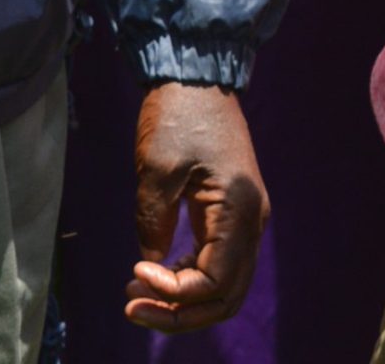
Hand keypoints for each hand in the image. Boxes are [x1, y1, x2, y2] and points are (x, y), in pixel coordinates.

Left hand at [124, 82, 266, 333]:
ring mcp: (244, 216)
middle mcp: (251, 220)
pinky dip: (187, 278)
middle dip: (180, 313)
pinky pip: (216, 262)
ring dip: (183, 300)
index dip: (174, 293)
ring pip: (224, 284)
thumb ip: (152, 223)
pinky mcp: (230, 211)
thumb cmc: (178, 113)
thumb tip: (150, 266)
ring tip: (136, 296)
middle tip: (133, 308)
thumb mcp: (157, 168)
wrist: (197, 71)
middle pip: (226, 296)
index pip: (214, 283)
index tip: (134, 273)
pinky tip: (153, 272)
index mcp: (239, 209)